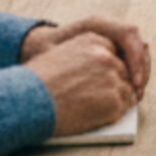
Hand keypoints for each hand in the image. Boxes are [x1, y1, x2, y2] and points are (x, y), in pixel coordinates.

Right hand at [21, 25, 141, 136]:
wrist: (28, 100)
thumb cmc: (37, 81)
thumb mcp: (60, 54)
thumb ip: (82, 57)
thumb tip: (95, 73)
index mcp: (93, 40)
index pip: (114, 53)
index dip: (113, 68)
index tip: (111, 78)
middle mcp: (106, 56)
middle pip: (123, 71)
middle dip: (119, 83)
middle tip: (115, 95)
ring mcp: (112, 78)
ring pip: (127, 90)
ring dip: (122, 99)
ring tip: (112, 107)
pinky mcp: (113, 102)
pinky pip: (124, 107)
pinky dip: (118, 112)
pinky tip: (109, 116)